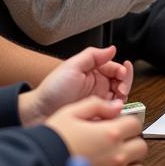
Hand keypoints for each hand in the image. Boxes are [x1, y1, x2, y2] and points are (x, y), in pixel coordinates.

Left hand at [18, 46, 132, 125]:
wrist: (40, 112)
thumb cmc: (53, 89)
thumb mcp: (72, 66)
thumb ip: (92, 55)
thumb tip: (112, 49)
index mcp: (93, 72)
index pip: (115, 68)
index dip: (122, 71)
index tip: (121, 74)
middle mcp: (98, 86)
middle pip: (121, 83)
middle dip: (125, 84)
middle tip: (120, 89)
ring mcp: (98, 102)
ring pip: (120, 98)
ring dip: (122, 98)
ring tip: (116, 100)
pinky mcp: (98, 116)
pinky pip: (113, 114)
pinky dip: (117, 112)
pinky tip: (112, 111)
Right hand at [45, 96, 147, 165]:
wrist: (38, 165)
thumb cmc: (53, 139)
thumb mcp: (72, 112)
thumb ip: (97, 105)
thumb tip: (116, 106)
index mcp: (110, 133)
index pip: (135, 124)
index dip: (126, 122)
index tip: (118, 125)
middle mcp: (116, 155)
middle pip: (141, 146)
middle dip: (132, 142)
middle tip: (118, 142)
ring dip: (132, 164)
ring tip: (117, 160)